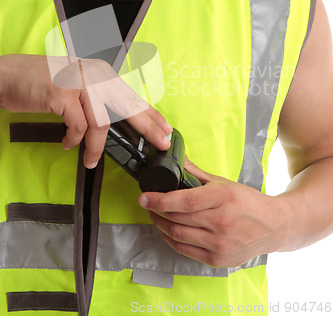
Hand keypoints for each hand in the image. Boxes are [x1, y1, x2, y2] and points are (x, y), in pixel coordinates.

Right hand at [0, 54, 171, 167]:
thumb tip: (117, 122)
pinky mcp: (62, 94)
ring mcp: (78, 82)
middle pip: (127, 106)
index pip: (131, 95)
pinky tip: (69, 143)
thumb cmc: (41, 82)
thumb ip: (97, 98)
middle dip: (147, 128)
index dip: (151, 113)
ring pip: (102, 122)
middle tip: (161, 143)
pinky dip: (74, 140)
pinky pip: (77, 126)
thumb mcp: (76, 85)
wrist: (7, 74)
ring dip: (97, 147)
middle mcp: (93, 73)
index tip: (166, 127)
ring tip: (91, 160)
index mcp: (100, 71)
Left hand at [138, 159, 288, 266]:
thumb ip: (197, 173)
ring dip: (160, 225)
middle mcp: (221, 222)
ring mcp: (219, 243)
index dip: (160, 200)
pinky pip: (185, 250)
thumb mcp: (224, 183)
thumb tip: (177, 161)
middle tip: (147, 203)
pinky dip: (172, 239)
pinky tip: (168, 230)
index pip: (184, 201)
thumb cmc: (248, 202)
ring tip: (155, 215)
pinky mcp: (218, 259)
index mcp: (222, 197)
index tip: (144, 196)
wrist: (273, 226)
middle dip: (156, 210)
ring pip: (178, 235)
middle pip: (177, 218)